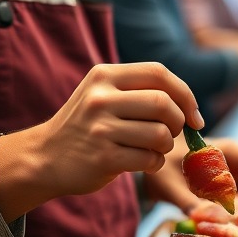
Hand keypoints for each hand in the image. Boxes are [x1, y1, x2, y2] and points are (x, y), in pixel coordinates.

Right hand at [0, 61, 201, 220]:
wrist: (43, 158)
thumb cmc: (85, 126)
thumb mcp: (102, 94)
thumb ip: (139, 90)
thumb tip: (189, 106)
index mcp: (104, 76)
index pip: (159, 73)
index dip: (185, 94)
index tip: (194, 116)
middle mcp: (101, 97)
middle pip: (163, 103)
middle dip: (177, 122)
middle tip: (172, 134)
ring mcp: (101, 128)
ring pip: (160, 134)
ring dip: (166, 146)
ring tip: (153, 149)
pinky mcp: (103, 157)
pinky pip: (149, 159)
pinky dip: (154, 163)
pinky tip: (143, 163)